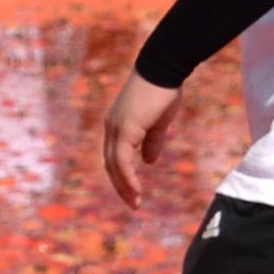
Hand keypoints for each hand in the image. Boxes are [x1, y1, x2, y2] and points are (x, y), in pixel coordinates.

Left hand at [102, 72, 182, 208]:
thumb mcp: (158, 122)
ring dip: (123, 186)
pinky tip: (135, 188)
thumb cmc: (162, 91)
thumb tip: (148, 161)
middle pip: (110, 164)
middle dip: (120, 186)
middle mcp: (111, 127)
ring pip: (114, 164)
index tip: (133, 192)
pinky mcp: (125, 128)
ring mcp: (116, 127)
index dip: (122, 176)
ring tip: (135, 202)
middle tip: (133, 204)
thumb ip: (152, 142)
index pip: (114, 157)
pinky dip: (127, 176)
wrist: (163, 69)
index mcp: (117, 125)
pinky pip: (122, 159)